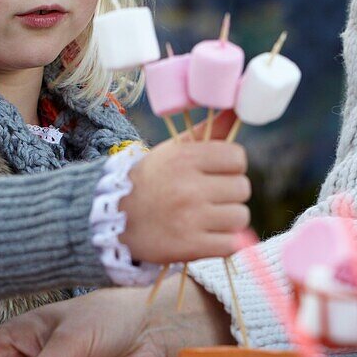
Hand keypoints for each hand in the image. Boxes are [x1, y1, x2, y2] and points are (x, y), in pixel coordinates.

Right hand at [120, 109, 250, 264]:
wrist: (114, 220)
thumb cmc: (150, 181)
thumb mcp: (172, 152)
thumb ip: (207, 132)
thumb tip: (237, 110)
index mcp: (184, 159)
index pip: (237, 158)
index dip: (231, 166)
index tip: (216, 173)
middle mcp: (188, 187)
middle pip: (243, 188)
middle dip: (229, 194)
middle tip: (209, 197)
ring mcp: (190, 219)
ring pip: (240, 217)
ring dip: (228, 220)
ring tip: (207, 218)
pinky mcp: (190, 247)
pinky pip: (231, 244)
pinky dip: (223, 243)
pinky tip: (207, 236)